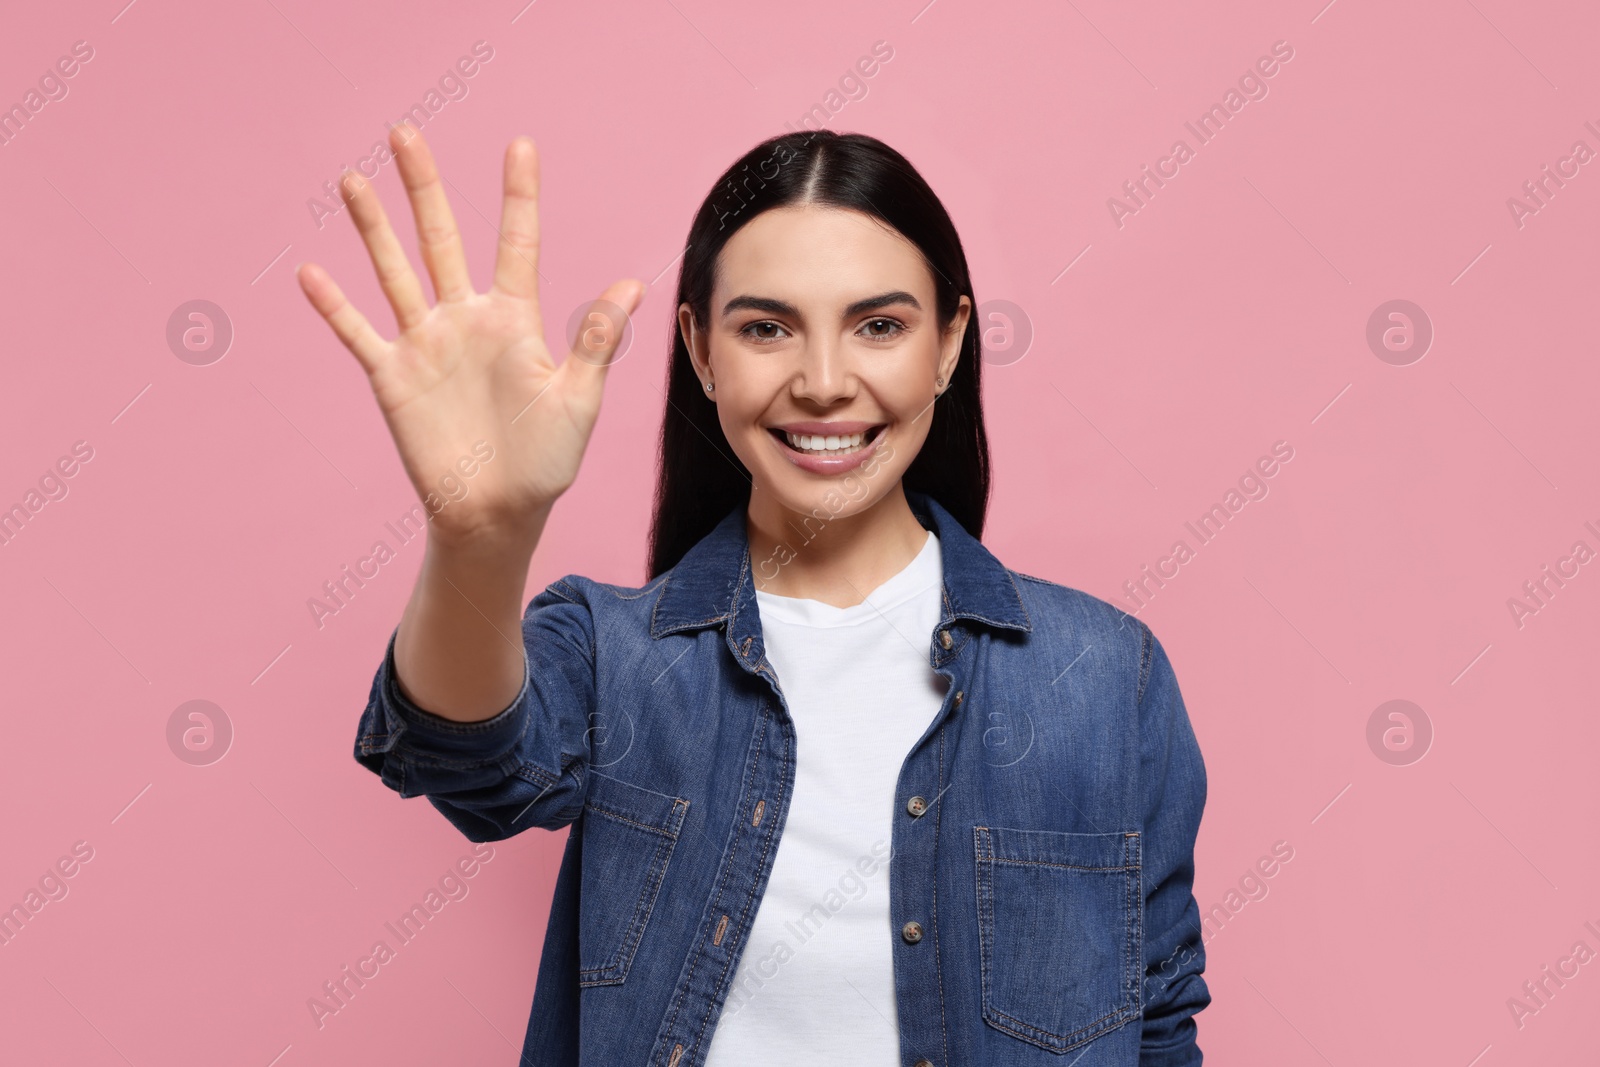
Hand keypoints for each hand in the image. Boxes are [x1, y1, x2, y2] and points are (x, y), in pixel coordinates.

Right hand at [296, 122, 643, 548]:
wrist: (497, 514)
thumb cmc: (546, 462)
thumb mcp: (577, 400)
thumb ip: (597, 341)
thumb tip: (633, 285)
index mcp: (515, 320)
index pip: (516, 243)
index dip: (519, 195)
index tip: (520, 144)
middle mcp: (466, 320)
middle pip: (441, 239)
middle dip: (424, 187)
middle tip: (406, 132)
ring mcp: (426, 344)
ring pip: (394, 271)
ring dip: (373, 227)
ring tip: (353, 180)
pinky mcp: (393, 376)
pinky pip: (359, 333)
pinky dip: (334, 306)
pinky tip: (311, 272)